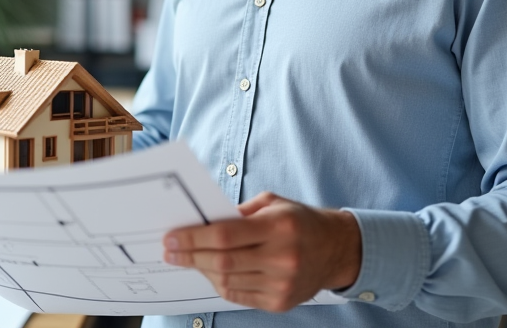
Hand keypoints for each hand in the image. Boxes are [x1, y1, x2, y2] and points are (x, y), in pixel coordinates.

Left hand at [162, 191, 361, 310]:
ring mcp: (283, 284)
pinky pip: (239, 296)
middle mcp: (283, 257)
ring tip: (189, 260)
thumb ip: (239, 213)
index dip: (194, 237)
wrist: (336, 250)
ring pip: (228, 281)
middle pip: (223, 261)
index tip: (171, 237)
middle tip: (170, 251)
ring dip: (202, 270)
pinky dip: (220, 284)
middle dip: (190, 256)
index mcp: (280, 227)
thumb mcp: (273, 203)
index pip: (226, 235)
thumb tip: (201, 223)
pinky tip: (212, 272)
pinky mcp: (281, 303)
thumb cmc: (300, 221)